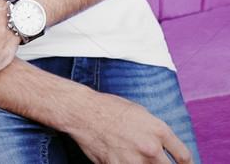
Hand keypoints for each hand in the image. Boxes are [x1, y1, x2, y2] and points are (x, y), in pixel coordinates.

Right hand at [67, 91, 192, 162]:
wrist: (83, 111)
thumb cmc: (108, 107)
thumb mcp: (140, 112)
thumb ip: (155, 131)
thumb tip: (162, 145)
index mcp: (159, 131)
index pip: (184, 156)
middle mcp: (150, 148)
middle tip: (156, 162)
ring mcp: (134, 160)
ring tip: (134, 158)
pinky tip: (121, 159)